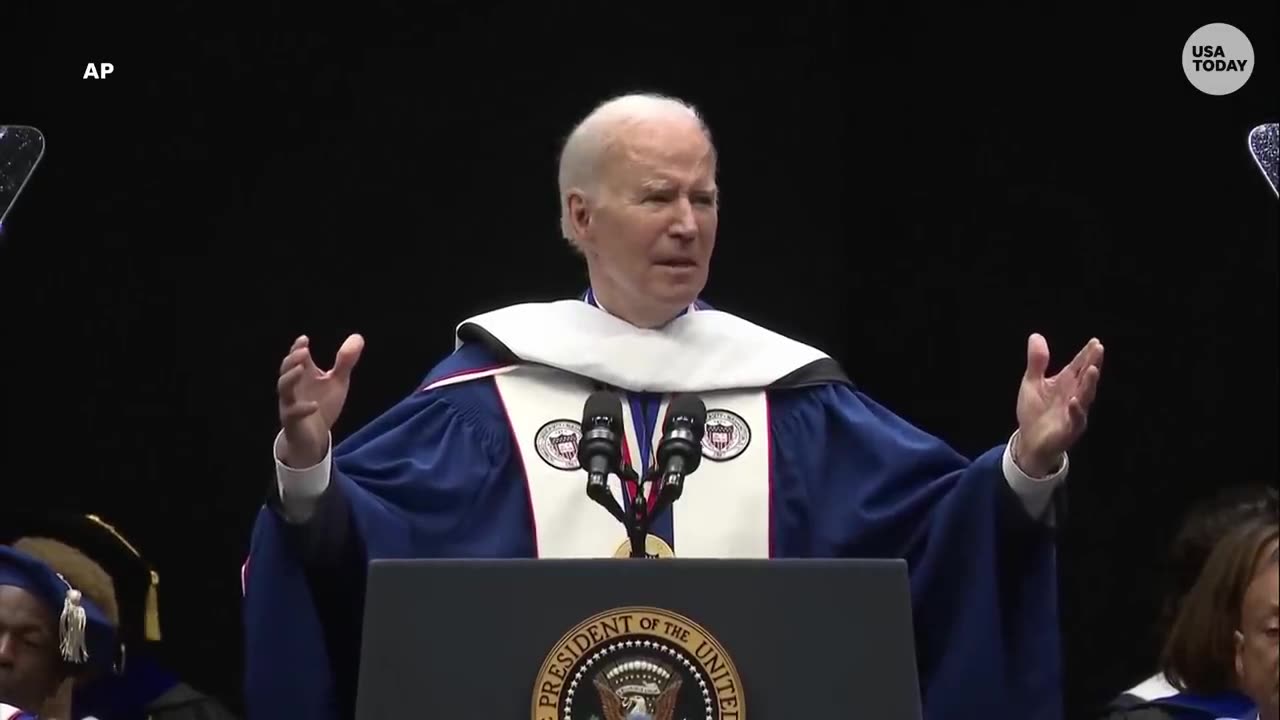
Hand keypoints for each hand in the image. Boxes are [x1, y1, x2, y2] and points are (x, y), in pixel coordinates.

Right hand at [277, 333, 363, 467]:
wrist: (314, 437)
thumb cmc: (323, 404)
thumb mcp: (337, 381)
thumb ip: (345, 361)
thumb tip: (358, 337)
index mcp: (303, 375)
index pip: (296, 358)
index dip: (298, 348)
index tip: (304, 339)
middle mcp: (293, 387)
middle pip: (286, 370)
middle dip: (292, 360)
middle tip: (303, 350)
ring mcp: (290, 404)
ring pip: (283, 389)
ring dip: (290, 378)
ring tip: (301, 369)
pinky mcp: (293, 422)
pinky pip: (293, 414)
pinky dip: (303, 409)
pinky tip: (314, 405)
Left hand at [1014, 333, 1103, 476]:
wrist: (1030, 441)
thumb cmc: (1034, 411)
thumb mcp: (1032, 383)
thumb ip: (1037, 362)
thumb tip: (1036, 336)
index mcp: (1066, 383)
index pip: (1078, 366)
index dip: (1086, 355)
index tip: (1094, 342)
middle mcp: (1074, 395)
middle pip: (1086, 378)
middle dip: (1093, 363)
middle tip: (1099, 349)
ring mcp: (1074, 412)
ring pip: (1085, 396)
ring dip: (1090, 384)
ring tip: (1093, 369)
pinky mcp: (1070, 429)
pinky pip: (1076, 419)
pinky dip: (1076, 410)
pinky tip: (1075, 400)